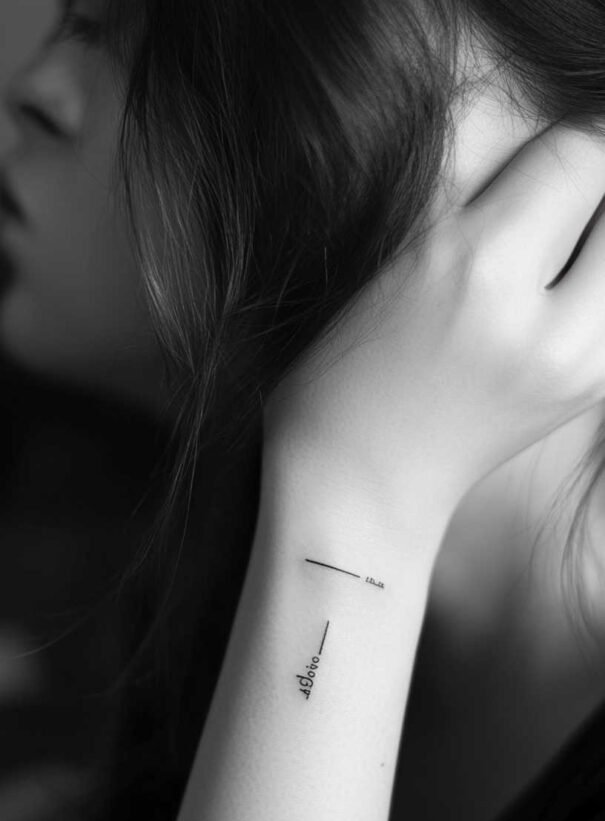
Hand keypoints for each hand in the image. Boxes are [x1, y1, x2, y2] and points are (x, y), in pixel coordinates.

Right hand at [265, 124, 604, 536]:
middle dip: (594, 188)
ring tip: (555, 255)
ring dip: (599, 239)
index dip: (575, 134)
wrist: (363, 483)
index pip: (581, 154)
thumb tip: (572, 153)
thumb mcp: (396, 262)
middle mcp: (545, 325)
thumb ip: (485, 197)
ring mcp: (582, 368)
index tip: (549, 151)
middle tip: (550, 211)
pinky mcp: (594, 390)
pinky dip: (596, 282)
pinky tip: (563, 292)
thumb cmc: (347, 369)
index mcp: (477, 273)